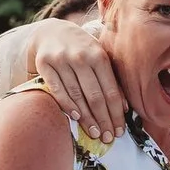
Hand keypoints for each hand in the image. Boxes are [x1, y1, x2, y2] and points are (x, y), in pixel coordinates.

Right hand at [26, 18, 124, 143]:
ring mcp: (61, 60)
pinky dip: (67, 104)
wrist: (52, 31)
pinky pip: (57, 89)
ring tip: (94, 133)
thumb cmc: (82, 49)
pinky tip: (75, 117)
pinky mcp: (44, 64)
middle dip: (103, 120)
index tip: (120, 130)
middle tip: (108, 138)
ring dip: (87, 118)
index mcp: (99, 55)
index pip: (110, 91)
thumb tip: (125, 108)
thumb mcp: (99, 58)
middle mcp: (81, 56)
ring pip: (76, 95)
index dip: (116, 113)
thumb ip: (111, 80)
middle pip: (95, 96)